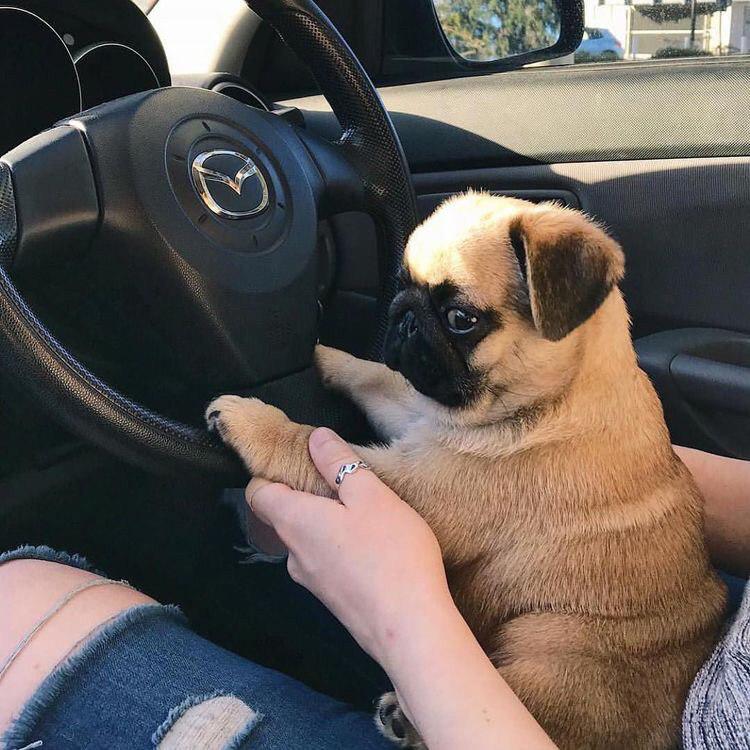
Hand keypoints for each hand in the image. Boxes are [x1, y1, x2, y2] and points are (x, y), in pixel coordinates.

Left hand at [246, 427, 452, 666]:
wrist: (410, 628)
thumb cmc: (390, 553)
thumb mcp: (370, 494)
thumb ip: (339, 462)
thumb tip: (315, 437)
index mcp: (294, 521)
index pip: (257, 493)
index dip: (270, 472)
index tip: (296, 460)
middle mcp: (293, 553)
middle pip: (283, 515)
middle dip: (305, 495)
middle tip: (340, 481)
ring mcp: (311, 582)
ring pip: (307, 540)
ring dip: (326, 523)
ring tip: (363, 513)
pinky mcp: (332, 600)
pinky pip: (325, 562)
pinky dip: (339, 548)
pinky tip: (372, 547)